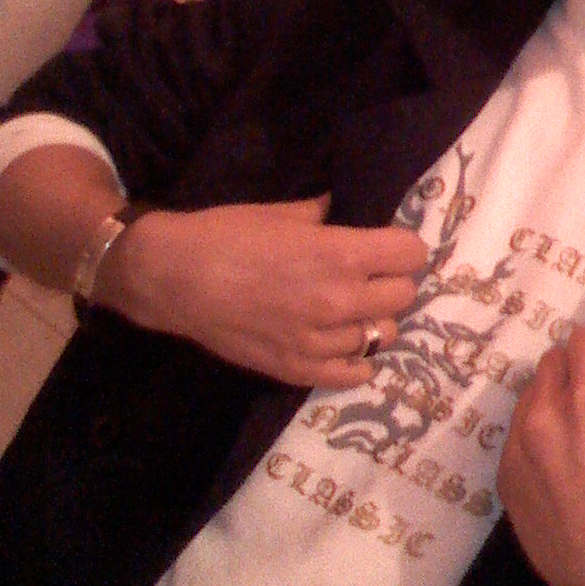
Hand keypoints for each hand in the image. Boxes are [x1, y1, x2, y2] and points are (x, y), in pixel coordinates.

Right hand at [102, 193, 428, 387]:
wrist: (173, 278)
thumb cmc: (226, 234)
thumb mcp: (282, 212)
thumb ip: (323, 216)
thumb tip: (344, 214)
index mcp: (341, 254)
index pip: (411, 255)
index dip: (403, 248)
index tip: (391, 247)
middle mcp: (340, 300)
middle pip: (403, 295)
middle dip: (391, 281)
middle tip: (370, 276)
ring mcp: (321, 340)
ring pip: (382, 334)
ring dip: (372, 319)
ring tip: (352, 310)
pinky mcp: (299, 369)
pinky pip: (353, 373)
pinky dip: (357, 360)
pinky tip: (345, 345)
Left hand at [497, 324, 584, 585]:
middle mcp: (546, 417)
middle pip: (552, 361)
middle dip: (574, 370)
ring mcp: (517, 447)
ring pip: (529, 395)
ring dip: (550, 399)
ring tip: (571, 433)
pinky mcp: (503, 476)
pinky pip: (515, 433)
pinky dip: (533, 434)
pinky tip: (555, 465)